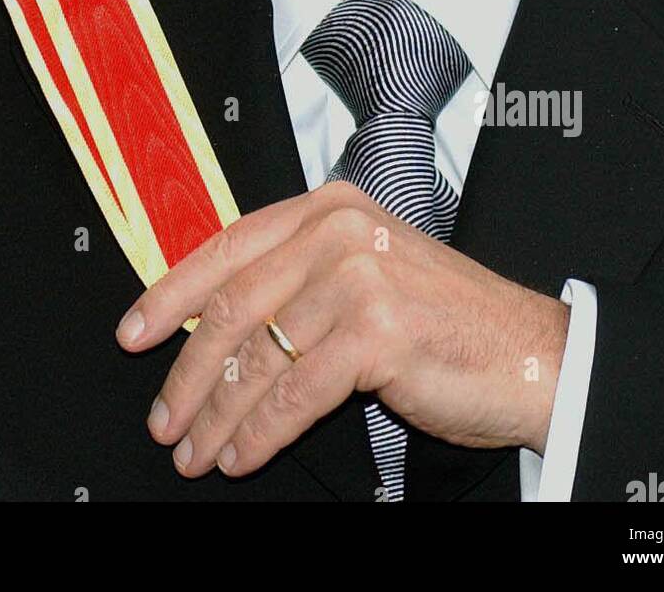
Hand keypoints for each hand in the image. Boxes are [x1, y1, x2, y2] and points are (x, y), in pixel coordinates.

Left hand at [116, 180, 568, 478]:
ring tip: (195, 451)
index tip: (133, 332)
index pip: (228, 246)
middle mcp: (340, 231)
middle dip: (186, 372)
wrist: (530, 353)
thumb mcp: (363, 273)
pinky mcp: (379, 331)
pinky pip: (295, 393)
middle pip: (233, 305)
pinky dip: (259, 433)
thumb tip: (207, 322)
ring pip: (258, 355)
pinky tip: (241, 454)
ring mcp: (360, 277)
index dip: (171, 293)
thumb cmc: (442, 321)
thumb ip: (295, 279)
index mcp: (329, 208)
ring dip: (216, 414)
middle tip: (163, 419)